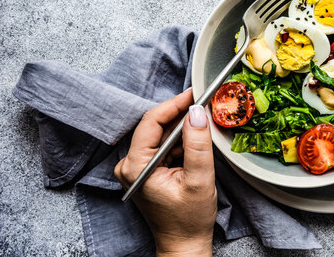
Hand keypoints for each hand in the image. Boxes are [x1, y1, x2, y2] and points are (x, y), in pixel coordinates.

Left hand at [114, 89, 216, 256]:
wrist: (184, 243)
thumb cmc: (189, 219)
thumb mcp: (199, 179)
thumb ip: (198, 144)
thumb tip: (197, 111)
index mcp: (136, 166)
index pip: (152, 122)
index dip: (175, 104)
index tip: (195, 92)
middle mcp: (130, 165)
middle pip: (156, 126)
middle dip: (180, 114)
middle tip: (203, 103)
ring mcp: (136, 168)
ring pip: (160, 135)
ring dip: (182, 128)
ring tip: (203, 122)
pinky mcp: (146, 170)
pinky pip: (163, 145)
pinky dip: (180, 140)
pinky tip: (195, 141)